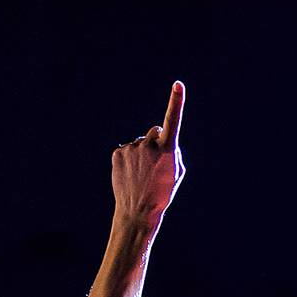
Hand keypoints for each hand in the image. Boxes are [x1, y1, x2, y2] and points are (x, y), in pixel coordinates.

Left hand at [113, 82, 186, 222]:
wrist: (138, 211)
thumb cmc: (162, 192)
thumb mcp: (176, 172)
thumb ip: (172, 151)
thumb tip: (160, 138)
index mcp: (167, 150)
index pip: (173, 120)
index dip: (177, 101)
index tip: (178, 84)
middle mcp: (149, 145)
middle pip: (155, 130)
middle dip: (156, 140)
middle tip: (155, 163)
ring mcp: (132, 148)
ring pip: (141, 141)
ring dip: (142, 152)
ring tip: (142, 173)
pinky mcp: (118, 153)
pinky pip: (128, 148)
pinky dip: (130, 157)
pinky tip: (131, 173)